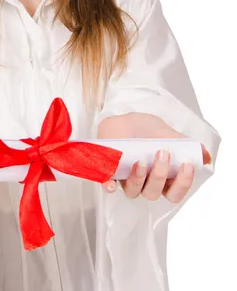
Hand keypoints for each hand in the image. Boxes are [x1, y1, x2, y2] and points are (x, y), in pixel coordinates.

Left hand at [97, 112, 211, 202]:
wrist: (123, 119)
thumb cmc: (146, 130)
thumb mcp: (167, 134)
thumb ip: (184, 145)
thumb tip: (205, 156)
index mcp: (162, 178)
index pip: (174, 192)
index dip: (182, 183)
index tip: (187, 164)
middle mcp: (144, 183)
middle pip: (153, 193)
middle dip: (160, 175)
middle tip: (163, 153)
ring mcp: (125, 179)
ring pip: (132, 191)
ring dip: (138, 178)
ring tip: (141, 161)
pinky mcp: (107, 173)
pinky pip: (106, 185)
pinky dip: (108, 186)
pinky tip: (111, 183)